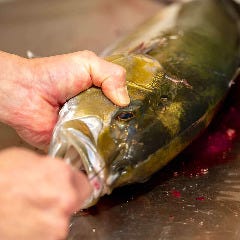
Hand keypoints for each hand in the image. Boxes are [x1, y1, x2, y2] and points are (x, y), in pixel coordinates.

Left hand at [0, 50, 129, 147]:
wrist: (27, 94)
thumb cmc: (53, 75)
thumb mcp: (87, 63)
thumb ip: (112, 75)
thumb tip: (125, 101)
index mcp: (100, 92)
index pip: (123, 101)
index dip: (131, 105)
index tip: (140, 110)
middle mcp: (95, 110)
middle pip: (118, 120)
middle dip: (124, 122)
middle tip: (130, 125)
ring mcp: (87, 126)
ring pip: (107, 135)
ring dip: (111, 135)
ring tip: (119, 135)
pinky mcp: (78, 141)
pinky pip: (92, 147)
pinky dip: (98, 147)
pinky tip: (105, 146)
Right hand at [0, 148, 91, 239]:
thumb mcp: (27, 160)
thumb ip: (50, 168)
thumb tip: (58, 174)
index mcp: (61, 174)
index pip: (84, 183)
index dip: (74, 185)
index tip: (70, 188)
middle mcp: (64, 199)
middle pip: (76, 201)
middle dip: (65, 200)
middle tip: (46, 198)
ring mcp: (56, 224)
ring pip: (63, 219)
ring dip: (52, 216)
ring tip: (31, 210)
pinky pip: (51, 233)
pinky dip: (42, 229)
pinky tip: (27, 221)